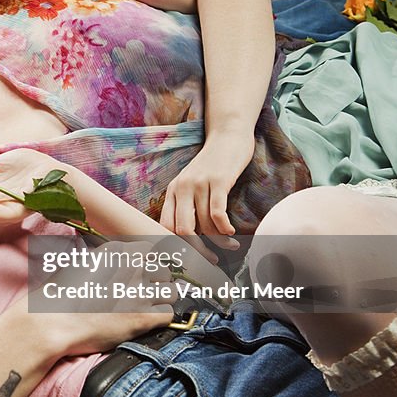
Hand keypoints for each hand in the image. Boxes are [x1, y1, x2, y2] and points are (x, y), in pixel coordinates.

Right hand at [26, 240, 177, 354]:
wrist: (54, 321)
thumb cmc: (59, 294)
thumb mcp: (78, 263)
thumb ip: (102, 259)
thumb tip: (110, 262)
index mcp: (116, 251)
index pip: (149, 251)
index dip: (146, 262)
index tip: (140, 272)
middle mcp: (132, 268)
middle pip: (164, 270)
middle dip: (157, 280)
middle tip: (145, 291)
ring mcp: (140, 293)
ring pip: (172, 291)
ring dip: (163, 297)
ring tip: (150, 304)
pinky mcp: (143, 317)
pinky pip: (169, 313)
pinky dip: (161, 317)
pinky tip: (149, 319)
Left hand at [160, 134, 252, 248]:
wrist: (228, 137)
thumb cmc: (212, 166)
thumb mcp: (192, 184)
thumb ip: (187, 206)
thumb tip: (188, 238)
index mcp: (172, 191)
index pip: (165, 226)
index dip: (175, 245)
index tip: (188, 259)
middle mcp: (181, 188)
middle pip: (182, 230)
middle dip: (197, 250)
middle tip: (210, 260)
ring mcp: (199, 184)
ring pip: (204, 224)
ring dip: (219, 240)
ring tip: (230, 245)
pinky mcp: (218, 181)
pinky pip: (217, 213)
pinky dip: (224, 228)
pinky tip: (232, 233)